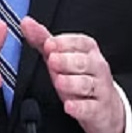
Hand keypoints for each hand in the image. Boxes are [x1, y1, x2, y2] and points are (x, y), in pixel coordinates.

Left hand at [21, 16, 124, 132]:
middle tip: (52, 60)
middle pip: (84, 62)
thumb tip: (26, 22)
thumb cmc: (79, 77)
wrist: (105, 107)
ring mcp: (100, 89)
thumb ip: (43, 40)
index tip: (49, 44)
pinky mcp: (98, 110)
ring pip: (87, 84)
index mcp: (88, 51)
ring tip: (59, 81)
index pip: (80, 43)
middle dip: (67, 61)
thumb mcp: (61, 57)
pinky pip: (90, 108)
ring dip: (72, 83)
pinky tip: (69, 106)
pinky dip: (79, 107)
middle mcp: (97, 67)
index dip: (64, 43)